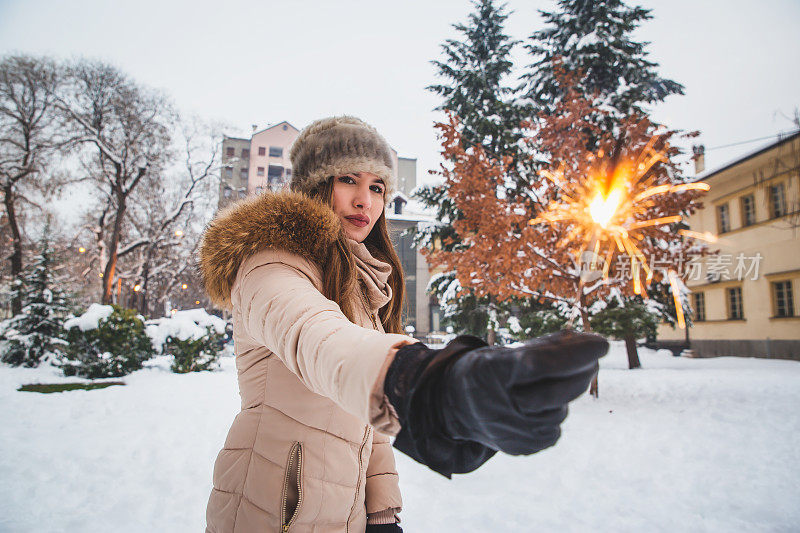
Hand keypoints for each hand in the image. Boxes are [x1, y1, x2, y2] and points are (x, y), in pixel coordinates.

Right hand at [385, 330, 607, 476]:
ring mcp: (511, 433)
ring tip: (550, 381)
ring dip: (565, 393)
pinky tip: (539, 404)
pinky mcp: (522, 448)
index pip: (540, 364)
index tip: (603, 343)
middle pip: (556, 390)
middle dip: (583, 370)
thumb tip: (587, 341)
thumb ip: (543, 347)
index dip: (574, 354)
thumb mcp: (504, 352)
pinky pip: (554, 428)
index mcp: (489, 373)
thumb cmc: (484, 371)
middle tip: (597, 354)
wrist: (455, 409)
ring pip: (560, 410)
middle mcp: (498, 406)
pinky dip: (554, 412)